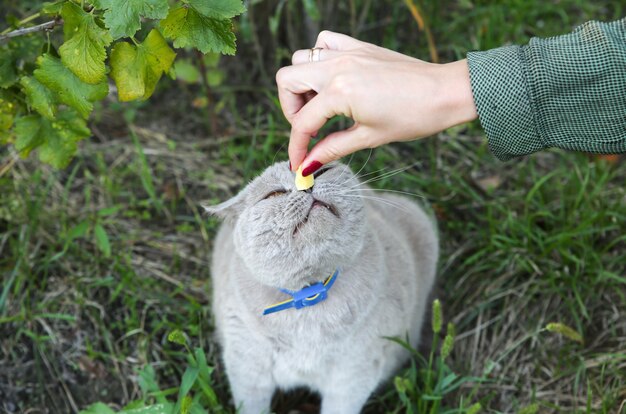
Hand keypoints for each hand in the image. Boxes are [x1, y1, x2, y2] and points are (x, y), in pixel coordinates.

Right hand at [276, 30, 477, 174]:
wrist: (446, 93)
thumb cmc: (414, 117)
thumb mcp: (369, 137)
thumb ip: (332, 149)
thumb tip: (308, 165)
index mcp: (339, 92)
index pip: (303, 122)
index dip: (296, 147)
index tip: (298, 164)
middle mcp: (338, 67)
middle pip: (287, 81)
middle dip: (291, 110)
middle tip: (309, 128)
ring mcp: (348, 52)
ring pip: (301, 58)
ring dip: (302, 84)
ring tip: (319, 105)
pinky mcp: (358, 47)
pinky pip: (324, 42)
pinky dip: (318, 58)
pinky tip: (330, 78)